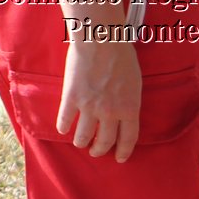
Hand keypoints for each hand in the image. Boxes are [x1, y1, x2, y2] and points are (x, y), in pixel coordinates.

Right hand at [56, 38, 140, 160]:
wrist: (100, 40)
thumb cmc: (122, 57)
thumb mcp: (135, 83)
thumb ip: (129, 101)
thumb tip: (125, 113)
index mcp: (129, 109)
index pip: (128, 139)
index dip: (124, 151)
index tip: (120, 158)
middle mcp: (110, 113)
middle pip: (105, 141)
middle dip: (100, 150)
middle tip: (97, 152)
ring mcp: (90, 107)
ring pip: (83, 135)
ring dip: (81, 142)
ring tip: (80, 143)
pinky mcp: (71, 97)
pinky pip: (65, 119)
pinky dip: (63, 126)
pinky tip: (63, 129)